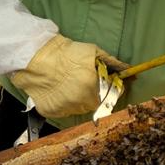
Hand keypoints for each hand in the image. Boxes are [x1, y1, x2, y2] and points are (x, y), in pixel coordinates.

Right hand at [10, 34, 124, 117]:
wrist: (36, 57)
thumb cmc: (65, 52)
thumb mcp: (93, 52)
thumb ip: (112, 63)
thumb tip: (128, 70)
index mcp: (94, 87)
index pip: (112, 95)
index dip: (110, 88)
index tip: (105, 83)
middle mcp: (81, 102)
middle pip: (95, 103)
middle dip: (93, 93)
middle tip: (82, 81)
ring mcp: (66, 108)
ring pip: (79, 108)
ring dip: (78, 99)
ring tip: (68, 85)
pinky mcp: (51, 112)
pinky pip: (62, 110)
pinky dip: (62, 103)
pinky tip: (57, 90)